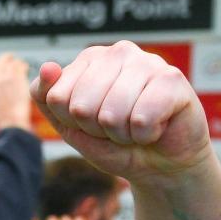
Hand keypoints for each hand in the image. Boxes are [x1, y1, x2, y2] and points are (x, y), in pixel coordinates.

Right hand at [0, 53, 32, 129]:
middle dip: (5, 60)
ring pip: (10, 61)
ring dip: (16, 63)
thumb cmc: (3, 117)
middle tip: (11, 61)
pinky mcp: (17, 78)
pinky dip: (23, 66)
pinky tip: (25, 69)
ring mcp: (6, 78)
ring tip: (20, 66)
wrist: (12, 121)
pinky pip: (20, 65)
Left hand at [31, 40, 210, 181]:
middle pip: (81, 106)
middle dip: (98, 130)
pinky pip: (141, 119)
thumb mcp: (71, 127)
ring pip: (111, 114)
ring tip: (137, 128)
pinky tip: (156, 127)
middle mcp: (118, 53)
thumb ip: (48, 98)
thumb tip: (48, 67)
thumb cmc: (116, 144)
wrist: (161, 166)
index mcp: (89, 59)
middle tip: (118, 128)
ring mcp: (147, 61)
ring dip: (122, 135)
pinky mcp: (172, 78)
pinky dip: (145, 135)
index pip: (56, 97)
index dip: (74, 123)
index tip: (93, 123)